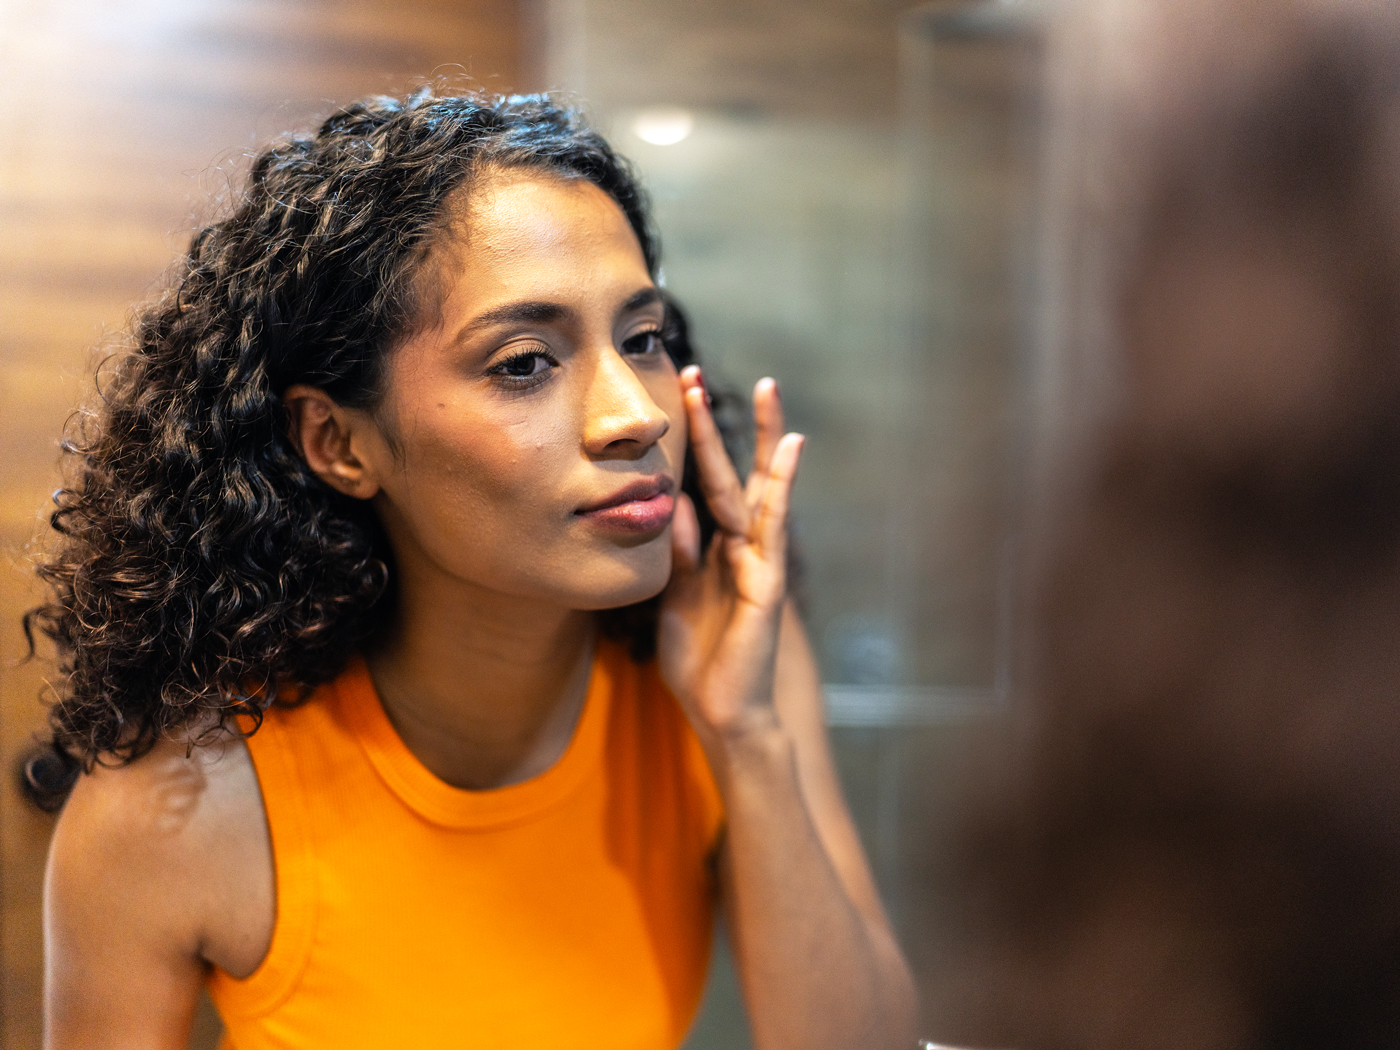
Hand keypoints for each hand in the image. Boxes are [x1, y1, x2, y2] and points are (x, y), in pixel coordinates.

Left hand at [657, 366, 804, 748]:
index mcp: (718, 551)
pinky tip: (791, 451)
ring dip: (764, 439)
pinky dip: (783, 487)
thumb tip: (672, 503)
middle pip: (734, 474)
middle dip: (717, 426)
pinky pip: (773, 528)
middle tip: (698, 373)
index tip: (679, 397)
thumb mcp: (675, 596)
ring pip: (760, 489)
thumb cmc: (700, 660)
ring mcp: (759, 562)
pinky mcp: (767, 583)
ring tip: (769, 390)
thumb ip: (678, 551)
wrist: (722, 712)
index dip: (694, 444)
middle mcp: (743, 548)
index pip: (706, 486)